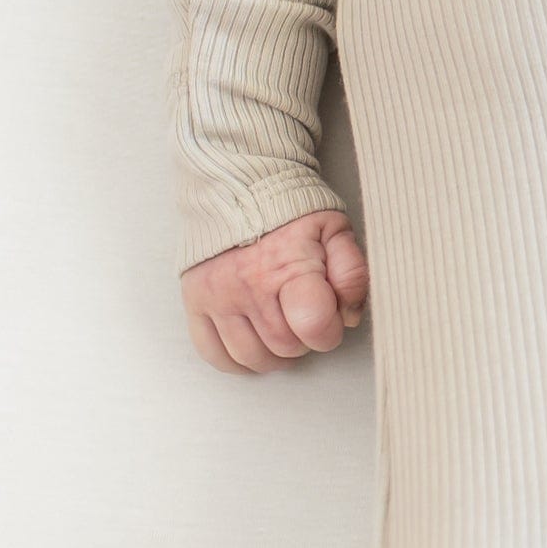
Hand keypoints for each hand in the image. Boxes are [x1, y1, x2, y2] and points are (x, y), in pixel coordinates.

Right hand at [181, 208, 367, 372]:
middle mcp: (247, 285)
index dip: (329, 331)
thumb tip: (349, 316)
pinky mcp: (195, 303)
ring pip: (251, 358)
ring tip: (280, 328)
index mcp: (287, 266)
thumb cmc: (291, 213)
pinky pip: (215, 355)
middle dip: (302, 340)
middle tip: (303, 316)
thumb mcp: (335, 230)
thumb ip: (352, 273)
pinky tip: (253, 342)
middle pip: (284, 347)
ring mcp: (217, 297)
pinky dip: (237, 359)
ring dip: (273, 353)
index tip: (329, 317)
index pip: (314, 327)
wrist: (239, 188)